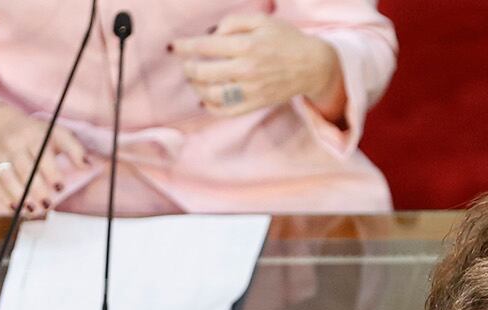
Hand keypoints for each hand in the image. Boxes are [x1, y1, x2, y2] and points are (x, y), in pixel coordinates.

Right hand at [0, 101, 88, 217]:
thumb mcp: (55, 133)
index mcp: (34, 136)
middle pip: (24, 168)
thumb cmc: (35, 133)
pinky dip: (4, 196)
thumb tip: (88, 165)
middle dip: (36, 189)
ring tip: (32, 210)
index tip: (59, 187)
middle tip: (48, 204)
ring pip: (7, 176)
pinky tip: (15, 208)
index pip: (42, 154)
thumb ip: (73, 148)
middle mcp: (15, 144)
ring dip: (19, 195)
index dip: (51, 172)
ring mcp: (0, 154)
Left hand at [171, 13, 343, 120]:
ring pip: (211, 94)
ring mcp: (251, 90)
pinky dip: (211, 107)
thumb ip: (233, 22)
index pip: (205, 46)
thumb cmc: (286, 40)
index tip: (175, 46)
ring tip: (195, 81)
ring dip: (197, 88)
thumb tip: (214, 34)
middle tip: (186, 65)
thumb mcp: (261, 20)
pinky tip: (205, 100)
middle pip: (203, 73)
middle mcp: (246, 69)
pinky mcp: (256, 103)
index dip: (185, 46)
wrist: (312, 65)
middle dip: (188, 68)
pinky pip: (227, 111)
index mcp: (246, 46)